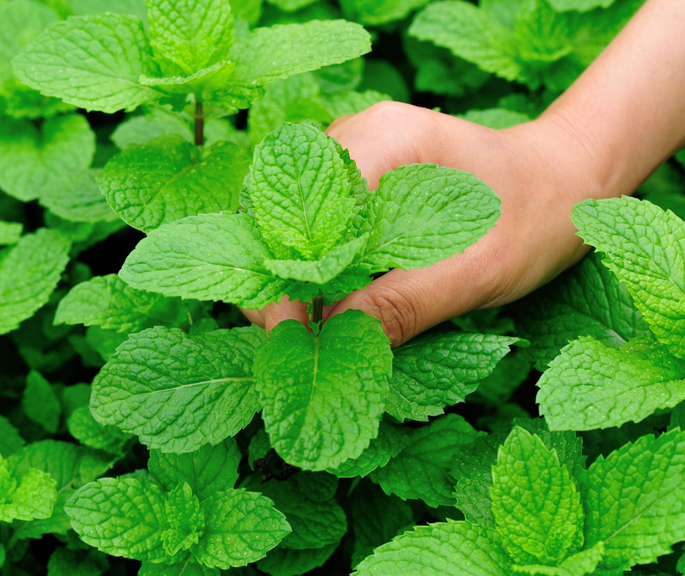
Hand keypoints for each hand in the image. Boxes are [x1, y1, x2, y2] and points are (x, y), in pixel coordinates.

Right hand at [242, 100, 608, 345]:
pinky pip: (316, 231)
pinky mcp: (356, 182)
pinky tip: (335, 310)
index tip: (293, 338)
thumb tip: (335, 342)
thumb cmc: (542, 211)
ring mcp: (349, 156)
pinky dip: (318, 275)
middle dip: (282, 285)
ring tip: (315, 336)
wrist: (573, 177)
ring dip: (297, 284)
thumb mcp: (484, 267)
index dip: (286, 280)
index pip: (298, 214)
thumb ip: (408, 302)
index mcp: (381, 137)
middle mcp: (352, 137)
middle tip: (301, 345)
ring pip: (291, 229)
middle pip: (279, 219)